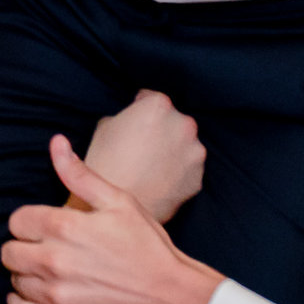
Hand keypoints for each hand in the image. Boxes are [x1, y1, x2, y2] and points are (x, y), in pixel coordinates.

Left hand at [3, 136, 223, 303]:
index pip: (16, 221)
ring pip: (15, 281)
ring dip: (28, 277)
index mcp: (64, 227)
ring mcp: (57, 297)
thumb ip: (80, 174)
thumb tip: (56, 143)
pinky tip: (42, 298)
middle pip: (9, 252)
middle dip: (24, 248)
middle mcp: (54, 262)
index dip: (29, 224)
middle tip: (47, 252)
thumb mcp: (119, 202)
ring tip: (53, 275)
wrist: (173, 300)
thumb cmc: (148, 248)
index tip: (45, 230)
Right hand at [82, 90, 204, 223]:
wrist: (115, 205)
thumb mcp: (105, 126)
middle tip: (141, 145)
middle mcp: (183, 124)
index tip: (133, 122)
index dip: (139, 109)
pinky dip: (178, 171)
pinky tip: (159, 179)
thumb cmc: (106, 163)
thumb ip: (126, 117)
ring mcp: (194, 152)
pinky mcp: (198, 177)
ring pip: (184, 144)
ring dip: (172, 150)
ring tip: (151, 165)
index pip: (151, 98)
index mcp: (158, 106)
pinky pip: (188, 168)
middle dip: (160, 129)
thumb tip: (133, 121)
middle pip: (172, 120)